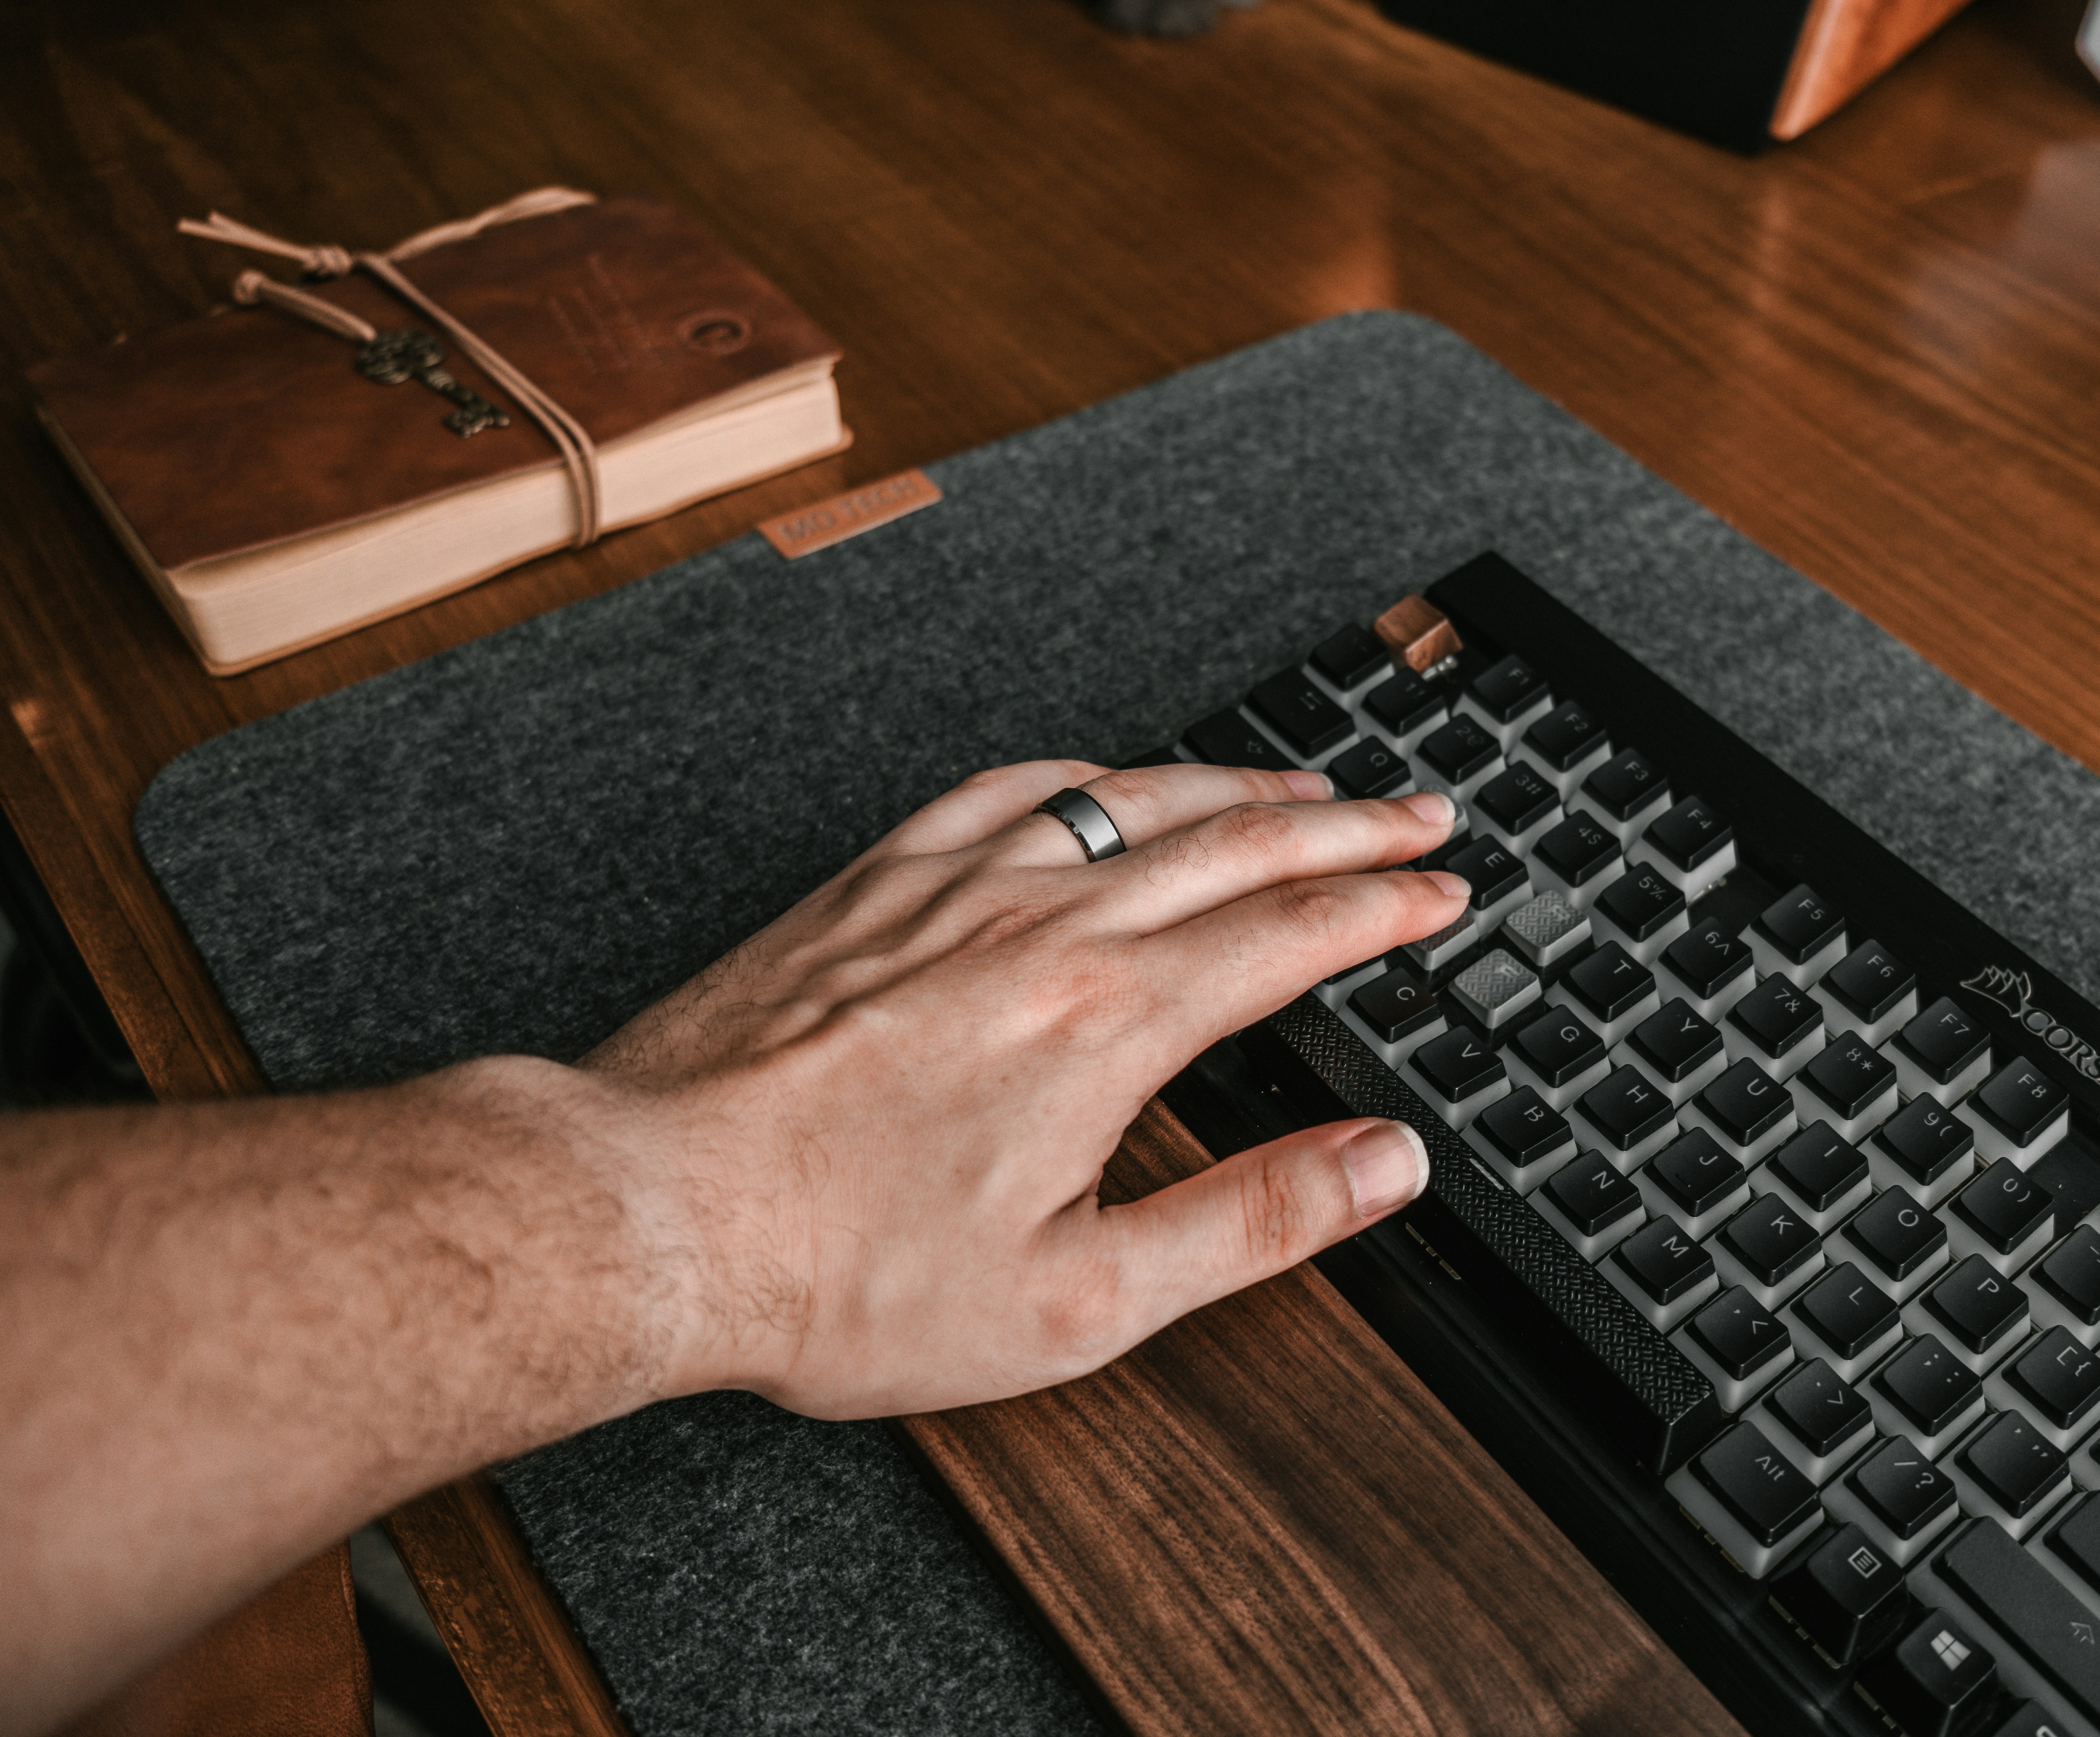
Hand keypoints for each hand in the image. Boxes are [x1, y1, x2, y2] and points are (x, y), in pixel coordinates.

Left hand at [582, 759, 1468, 1417]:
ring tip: (1300, 783)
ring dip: (1234, 785)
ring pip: (1128, 801)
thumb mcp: (1084, 1297)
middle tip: (1419, 813)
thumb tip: (1383, 1164)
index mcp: (1109, 1022)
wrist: (655, 1210)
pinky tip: (1104, 781)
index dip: (1388, 906)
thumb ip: (1252, 1220)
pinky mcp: (869, 887)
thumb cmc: (844, 1271)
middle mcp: (1041, 928)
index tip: (1443, 892)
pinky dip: (1083, 776)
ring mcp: (950, 891)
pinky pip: (1001, 791)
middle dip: (1348, 823)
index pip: (1293, 931)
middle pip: (1235, 840)